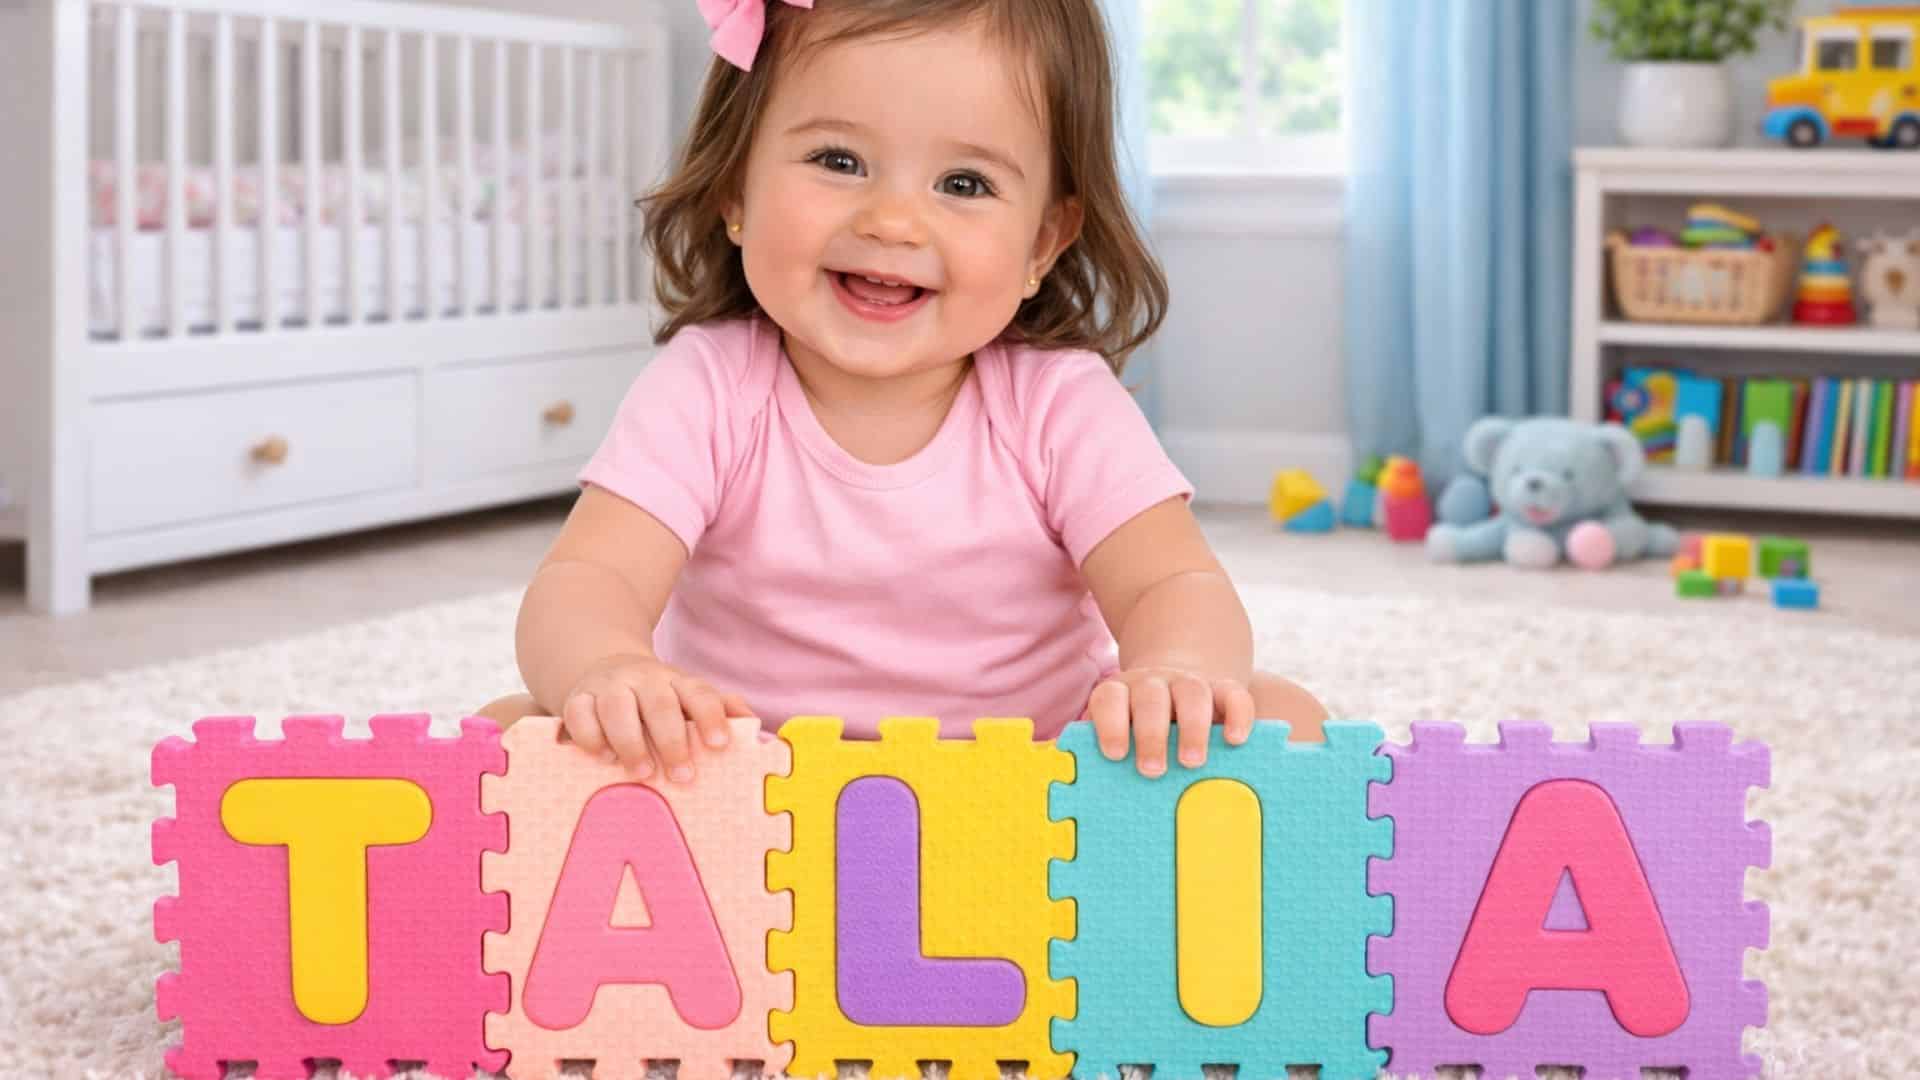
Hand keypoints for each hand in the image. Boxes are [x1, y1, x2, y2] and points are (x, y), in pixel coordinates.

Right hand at [559, 653, 754, 780]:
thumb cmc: (659, 699)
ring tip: (643, 773)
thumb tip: (758, 732)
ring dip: (630, 741)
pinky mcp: (577, 698)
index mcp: (678, 682)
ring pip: (617, 707)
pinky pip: (579, 713)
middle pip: (659, 703)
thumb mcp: (690, 699)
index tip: (719, 745)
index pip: (700, 693)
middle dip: (672, 741)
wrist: (606, 668)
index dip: (711, 717)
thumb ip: (723, 712)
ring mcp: (609, 687)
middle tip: (683, 776)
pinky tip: (603, 758)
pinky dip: (589, 736)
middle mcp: (644, 679)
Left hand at [1087, 667, 1254, 777]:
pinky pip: (1233, 693)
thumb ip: (1101, 754)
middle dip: (1151, 733)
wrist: (1174, 691)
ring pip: (1192, 692)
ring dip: (1192, 727)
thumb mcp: (1118, 736)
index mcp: (1120, 693)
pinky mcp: (1223, 689)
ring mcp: (1189, 683)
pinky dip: (1237, 714)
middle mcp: (1153, 683)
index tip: (1114, 755)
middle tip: (1151, 771)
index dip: (1109, 723)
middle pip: (1150, 697)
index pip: (1109, 697)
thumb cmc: (1137, 732)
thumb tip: (1084, 791)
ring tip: (1191, 763)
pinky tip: (1235, 740)